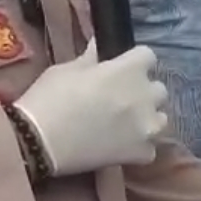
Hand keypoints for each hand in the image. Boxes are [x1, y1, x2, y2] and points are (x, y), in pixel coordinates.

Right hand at [15, 42, 167, 175]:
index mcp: (128, 69)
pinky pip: (149, 148)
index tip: (120, 69)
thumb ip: (91, 59)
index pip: (148, 56)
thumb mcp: (67, 69)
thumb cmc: (50, 98)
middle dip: (142, 91)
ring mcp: (146, 127)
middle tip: (120, 99)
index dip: (133, 62)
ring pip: (161, 119)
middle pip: (158, 89)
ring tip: (124, 125)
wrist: (39, 140)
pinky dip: (137, 148)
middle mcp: (145, 96)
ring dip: (146, 119)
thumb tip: (98, 46)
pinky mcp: (141, 153)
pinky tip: (119, 147)